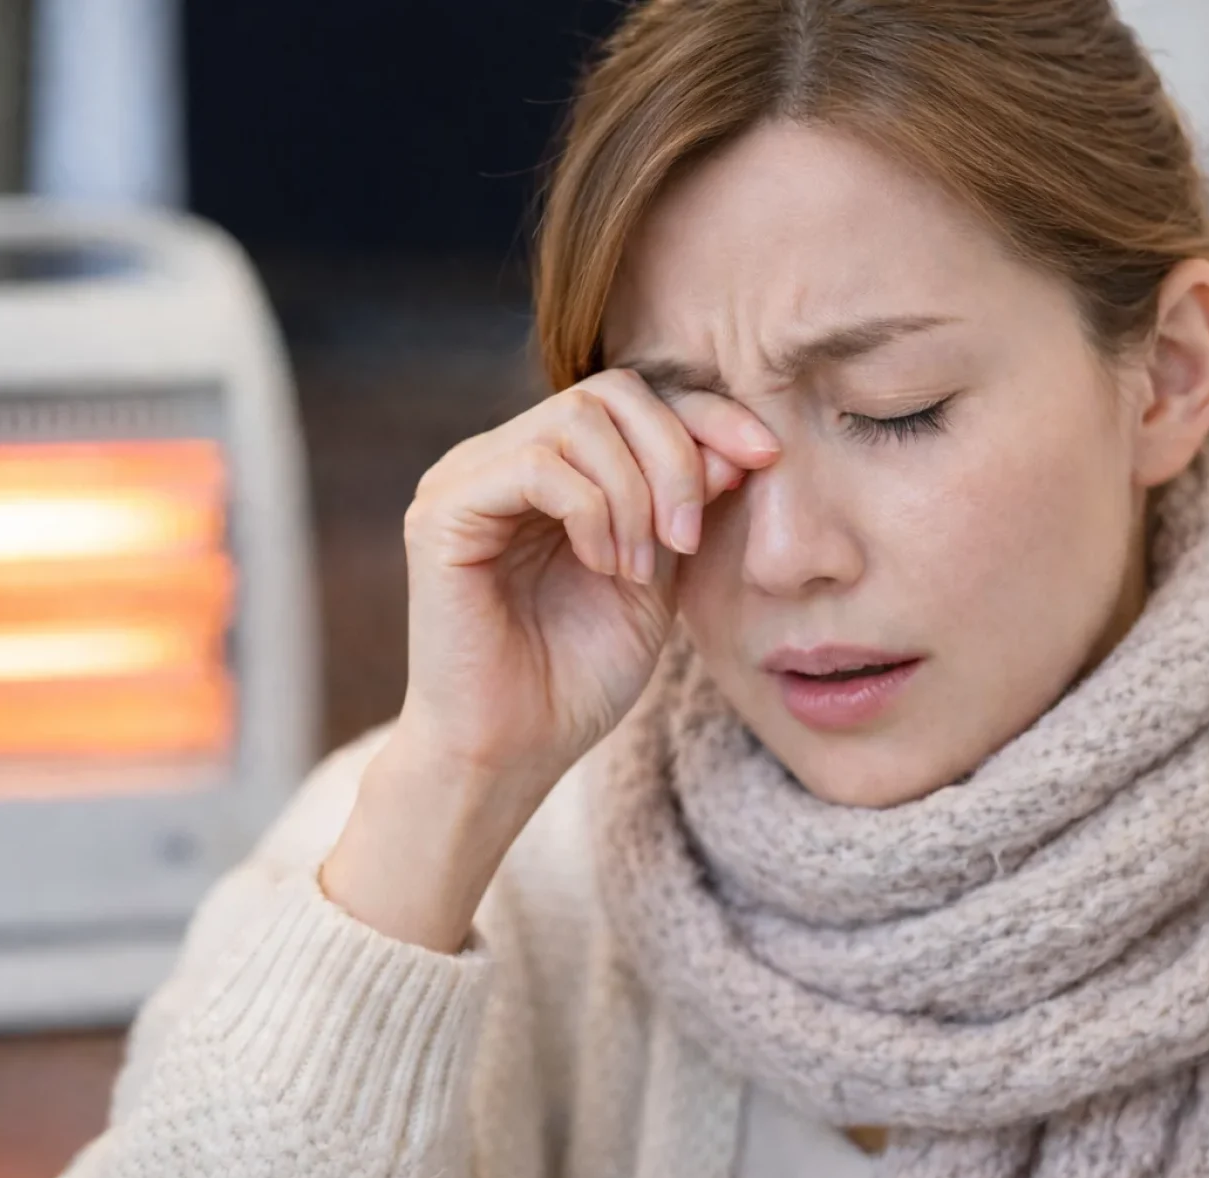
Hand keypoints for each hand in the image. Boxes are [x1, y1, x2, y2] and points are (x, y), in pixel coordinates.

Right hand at [321, 368, 777, 950]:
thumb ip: (683, 507)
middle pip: (608, 393)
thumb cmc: (574, 679)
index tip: (766, 457)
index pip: (630, 398)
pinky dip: (592, 511)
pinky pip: (536, 466)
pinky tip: (604, 566)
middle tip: (689, 539)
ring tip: (640, 567)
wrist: (511, 754)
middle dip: (674, 455)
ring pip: (575, 419)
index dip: (704, 415)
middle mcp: (499, 459)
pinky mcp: (442, 513)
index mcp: (547, 469)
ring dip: (634, 493)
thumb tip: (732, 444)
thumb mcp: (656, 579)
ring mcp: (465, 480)